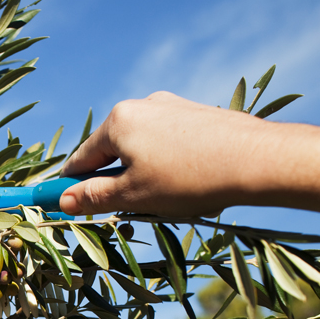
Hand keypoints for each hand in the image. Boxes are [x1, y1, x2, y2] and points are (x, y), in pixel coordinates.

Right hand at [60, 91, 319, 220]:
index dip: (68, 185)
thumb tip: (63, 201)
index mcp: (118, 121)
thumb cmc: (190, 180)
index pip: (81, 159)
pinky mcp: (200, 116)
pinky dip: (169, 167)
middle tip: (122, 212)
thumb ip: (93, 198)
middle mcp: (143, 106)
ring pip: (143, 150)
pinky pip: (170, 145)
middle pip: (112, 152)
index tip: (59, 204)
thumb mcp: (133, 196)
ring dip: (143, 176)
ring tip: (166, 202)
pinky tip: (189, 187)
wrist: (260, 161)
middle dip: (113, 183)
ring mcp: (174, 107)